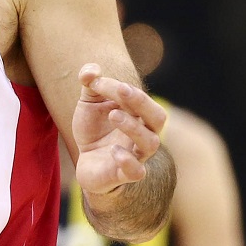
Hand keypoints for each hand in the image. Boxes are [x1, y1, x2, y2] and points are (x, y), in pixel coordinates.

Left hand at [72, 63, 167, 195]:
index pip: (138, 97)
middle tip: (121, 89)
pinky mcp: (123, 174)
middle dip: (142, 101)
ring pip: (151, 143)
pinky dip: (128, 161)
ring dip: (133, 127)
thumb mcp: (89, 103)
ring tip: (113, 115)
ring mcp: (136, 155)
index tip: (95, 82)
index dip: (118, 87)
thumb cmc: (95, 128)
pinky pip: (137, 172)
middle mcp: (143, 133)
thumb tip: (91, 70)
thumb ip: (91, 84)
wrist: (86, 161)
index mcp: (138, 114)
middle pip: (158, 118)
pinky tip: (114, 150)